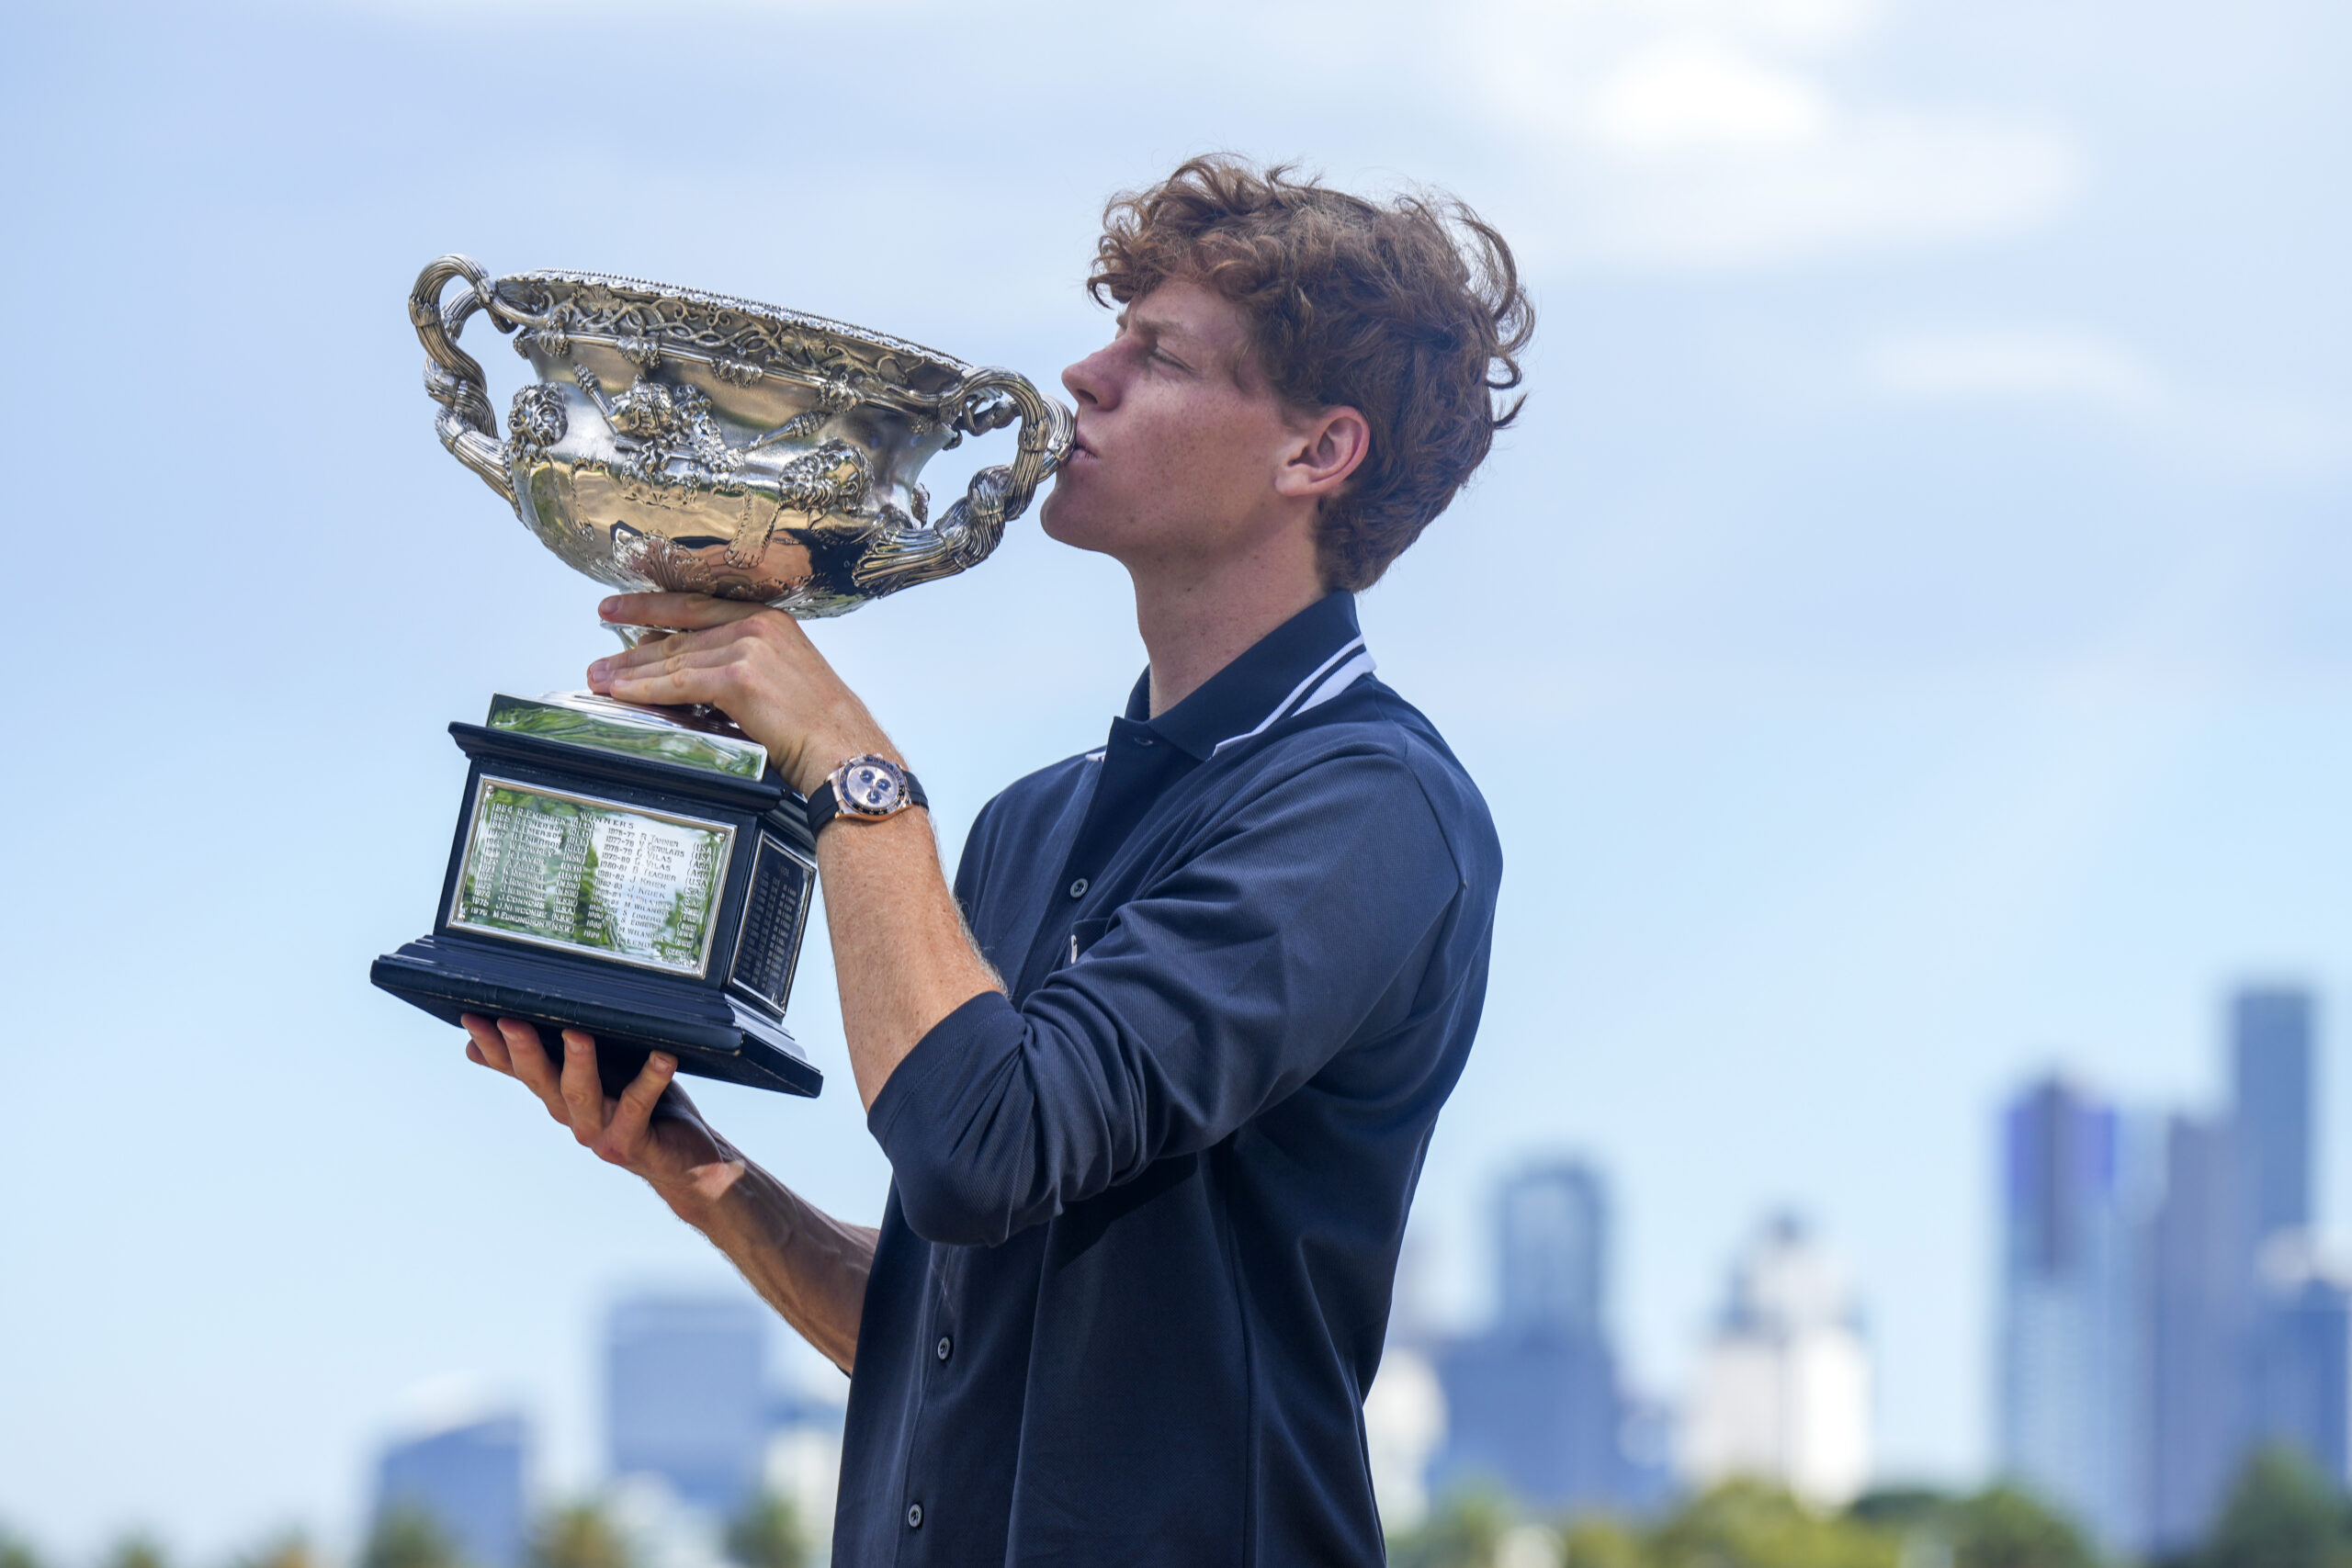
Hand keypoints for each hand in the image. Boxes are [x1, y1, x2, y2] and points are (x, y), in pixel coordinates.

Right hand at [460, 1015, 747, 1219]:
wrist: (688, 1163)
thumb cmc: (645, 1110)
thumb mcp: (601, 1077)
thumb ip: (560, 1059)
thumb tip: (500, 1042)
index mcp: (560, 1097)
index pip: (518, 1070)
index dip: (494, 1048)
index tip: (471, 1018)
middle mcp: (573, 1117)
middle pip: (541, 1081)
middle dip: (524, 1051)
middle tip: (510, 1021)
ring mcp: (601, 1133)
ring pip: (581, 1097)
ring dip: (577, 1064)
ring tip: (576, 1034)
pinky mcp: (633, 1144)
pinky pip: (639, 1107)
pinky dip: (650, 1080)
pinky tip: (663, 1057)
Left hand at [585, 593, 891, 796]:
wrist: (845, 749)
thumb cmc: (820, 726)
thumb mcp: (781, 677)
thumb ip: (738, 663)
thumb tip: (687, 664)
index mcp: (770, 619)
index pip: (696, 604)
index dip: (650, 606)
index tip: (616, 609)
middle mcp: (759, 625)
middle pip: (678, 633)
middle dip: (631, 647)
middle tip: (598, 659)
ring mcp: (749, 648)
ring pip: (674, 659)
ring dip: (630, 671)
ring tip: (600, 679)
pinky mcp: (740, 678)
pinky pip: (679, 684)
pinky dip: (646, 689)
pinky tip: (623, 692)